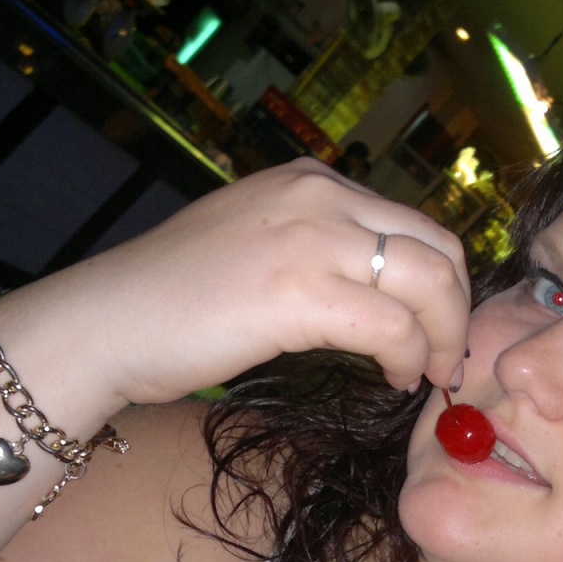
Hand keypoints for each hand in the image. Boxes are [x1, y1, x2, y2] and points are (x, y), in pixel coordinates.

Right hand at [0, 161, 471, 413]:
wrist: (105, 322)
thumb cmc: (170, 299)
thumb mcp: (254, 241)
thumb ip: (312, 245)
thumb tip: (374, 287)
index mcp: (309, 181)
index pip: (414, 222)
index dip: (442, 282)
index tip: (436, 327)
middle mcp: (317, 196)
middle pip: (437, 248)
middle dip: (457, 310)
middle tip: (445, 359)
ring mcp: (310, 239)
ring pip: (429, 284)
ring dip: (442, 339)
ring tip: (424, 375)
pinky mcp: (300, 292)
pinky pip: (393, 327)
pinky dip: (407, 358)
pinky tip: (391, 380)